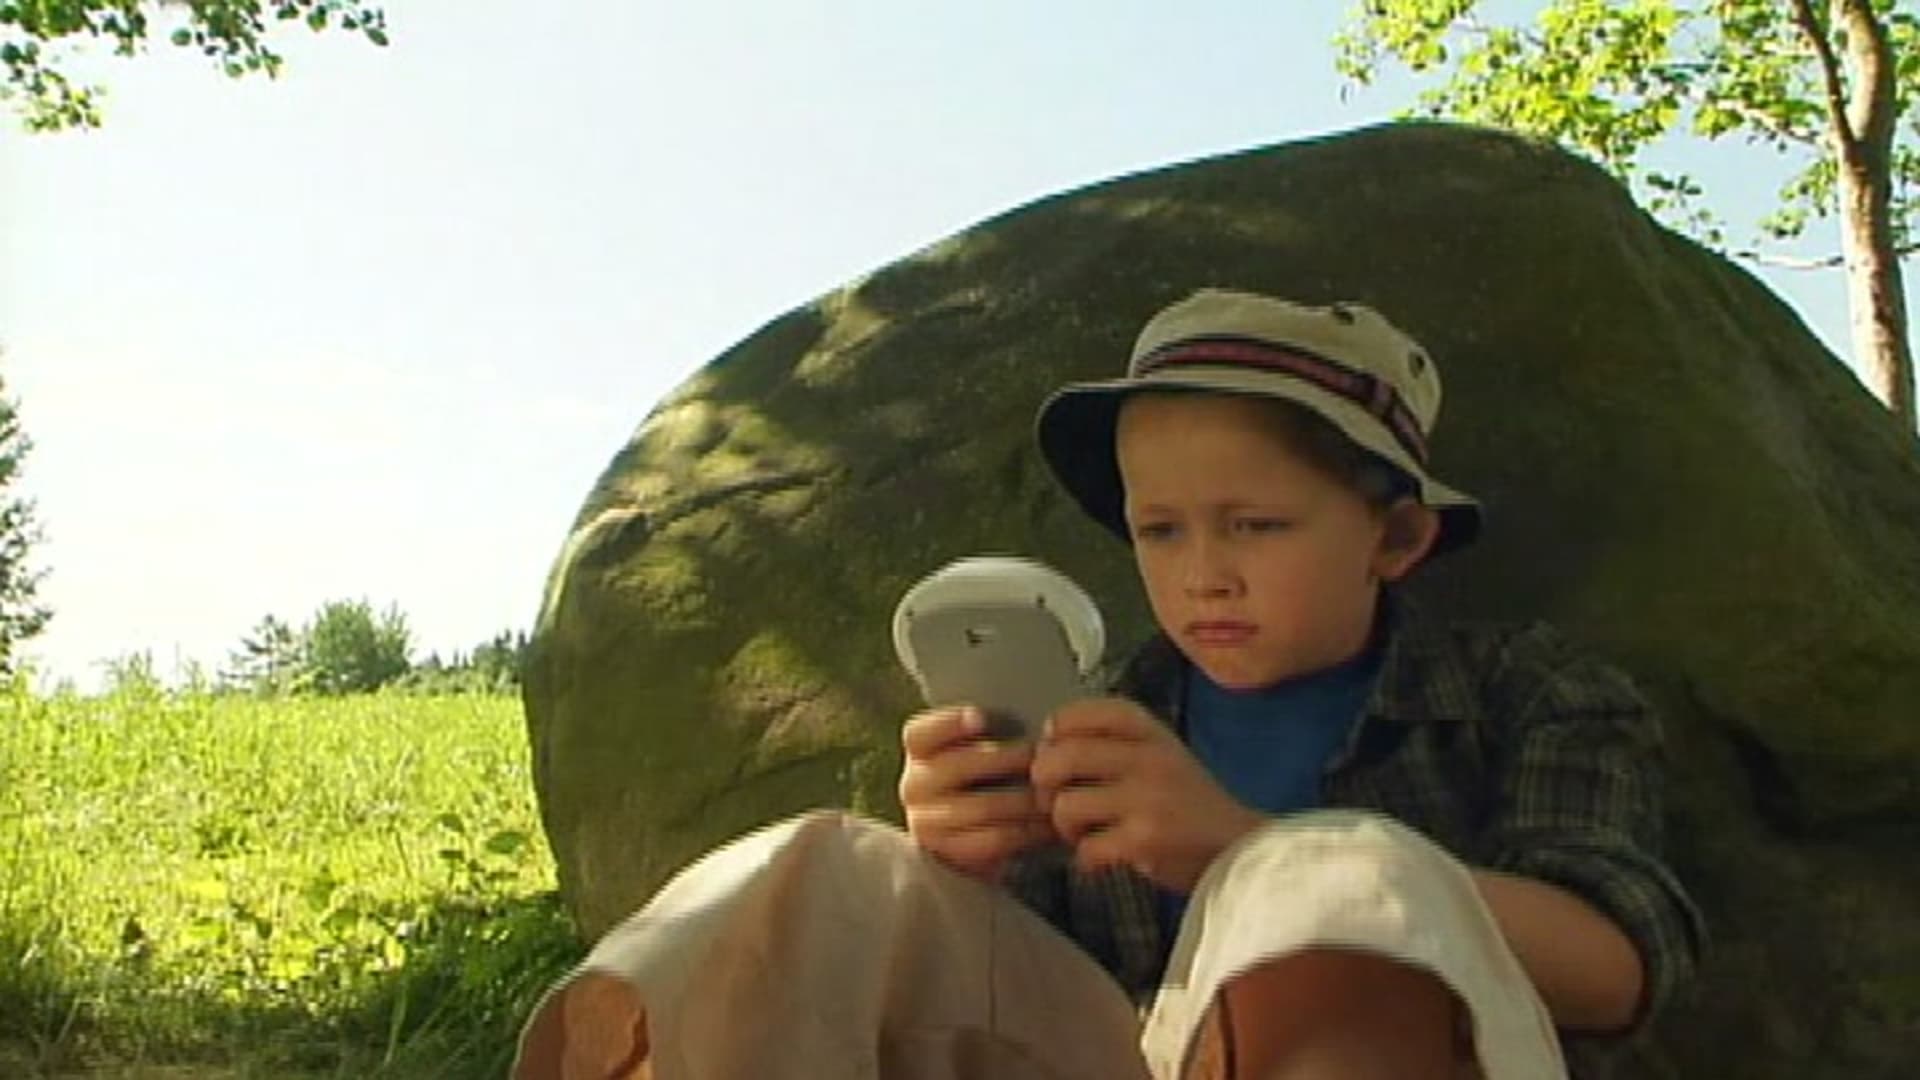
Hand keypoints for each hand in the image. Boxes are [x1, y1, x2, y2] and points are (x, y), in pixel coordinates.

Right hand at [899, 705, 1054, 880]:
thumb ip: (989, 730)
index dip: (949, 723)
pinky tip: (1048, 824)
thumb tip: (1030, 718)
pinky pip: (992, 840)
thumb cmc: (981, 774)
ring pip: (983, 807)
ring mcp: (927, 822)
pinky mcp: (949, 853)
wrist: (967, 831)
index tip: (982, 718)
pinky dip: (1026, 831)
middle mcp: (914, 785)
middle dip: (1010, 759)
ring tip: (1055, 793)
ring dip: (1026, 801)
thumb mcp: (974, 746)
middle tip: (1047, 757)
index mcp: (917, 751)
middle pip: (960, 767)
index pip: (920, 733)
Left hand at [1030, 697, 1265, 892]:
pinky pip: (1086, 848)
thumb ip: (1112, 744)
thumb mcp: (1160, 754)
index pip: (1086, 712)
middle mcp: (1149, 757)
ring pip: (1065, 805)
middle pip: (1061, 756)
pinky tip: (1104, 857)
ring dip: (1064, 827)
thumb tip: (1046, 743)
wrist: (1239, 848)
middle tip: (1055, 799)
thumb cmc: (1189, 803)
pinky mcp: (1145, 840)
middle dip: (1045, 783)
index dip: (1058, 728)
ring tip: (1084, 833)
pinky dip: (1086, 858)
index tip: (1055, 747)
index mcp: (1150, 731)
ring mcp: (1147, 798)